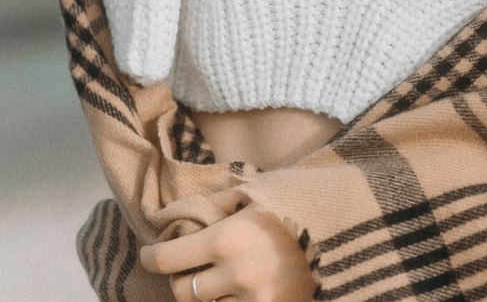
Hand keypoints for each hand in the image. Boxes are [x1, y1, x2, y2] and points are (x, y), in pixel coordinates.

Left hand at [139, 188, 315, 301]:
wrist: (340, 234)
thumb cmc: (292, 207)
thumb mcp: (252, 195)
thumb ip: (215, 203)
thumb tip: (177, 214)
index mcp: (227, 238)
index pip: (167, 260)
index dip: (149, 258)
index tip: (146, 254)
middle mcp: (236, 274)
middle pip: (182, 292)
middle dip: (180, 279)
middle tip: (187, 267)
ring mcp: (254, 300)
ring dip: (206, 297)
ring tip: (216, 281)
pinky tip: (232, 292)